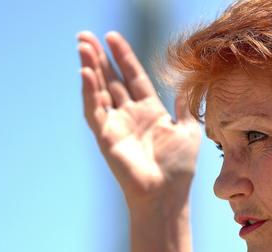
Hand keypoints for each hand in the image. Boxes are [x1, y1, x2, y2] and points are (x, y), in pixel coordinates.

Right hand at [77, 31, 200, 203]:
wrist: (166, 195)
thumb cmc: (179, 168)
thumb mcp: (189, 131)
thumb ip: (184, 107)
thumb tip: (184, 88)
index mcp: (150, 111)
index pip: (133, 76)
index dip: (123, 56)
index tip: (112, 36)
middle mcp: (130, 115)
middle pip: (111, 79)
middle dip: (99, 56)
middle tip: (86, 36)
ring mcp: (116, 125)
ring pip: (99, 90)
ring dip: (90, 68)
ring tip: (82, 46)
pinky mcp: (106, 137)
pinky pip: (94, 111)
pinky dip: (89, 92)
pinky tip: (86, 73)